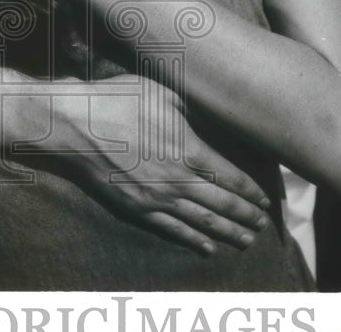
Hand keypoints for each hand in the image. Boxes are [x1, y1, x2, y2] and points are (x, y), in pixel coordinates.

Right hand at [52, 74, 272, 253]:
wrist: (75, 124)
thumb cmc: (118, 100)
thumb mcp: (162, 93)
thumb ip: (192, 111)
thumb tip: (215, 118)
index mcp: (189, 149)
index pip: (231, 178)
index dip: (251, 192)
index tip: (265, 200)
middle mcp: (178, 179)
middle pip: (222, 205)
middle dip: (247, 217)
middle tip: (263, 226)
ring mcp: (156, 197)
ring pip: (202, 222)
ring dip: (229, 234)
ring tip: (247, 242)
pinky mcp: (136, 208)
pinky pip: (172, 230)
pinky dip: (193, 241)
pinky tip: (208, 247)